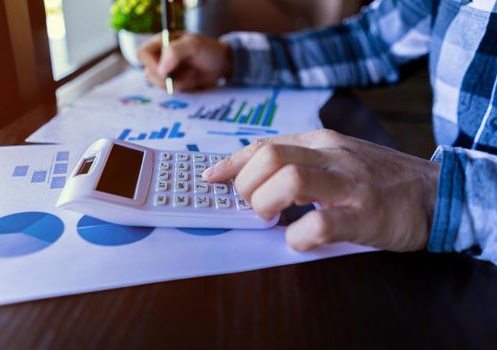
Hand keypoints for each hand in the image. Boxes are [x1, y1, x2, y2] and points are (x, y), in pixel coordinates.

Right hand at [137, 32, 232, 91]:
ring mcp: (168, 72)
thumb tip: (160, 69)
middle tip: (181, 76)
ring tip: (191, 76)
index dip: (150, 63)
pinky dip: (181, 89)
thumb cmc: (209, 50)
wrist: (224, 64)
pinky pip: (170, 91)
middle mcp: (162, 57)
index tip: (166, 70)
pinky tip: (192, 81)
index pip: (142, 53)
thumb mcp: (193, 45)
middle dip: (164, 79)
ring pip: (159, 84)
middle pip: (149, 73)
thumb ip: (174, 52)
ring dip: (174, 84)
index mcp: (162, 43)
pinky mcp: (175, 83)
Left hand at [203, 130, 439, 251]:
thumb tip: (254, 176)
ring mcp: (349, 184)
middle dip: (247, 187)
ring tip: (271, 220)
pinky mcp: (364, 215)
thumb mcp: (336, 156)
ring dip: (267, 205)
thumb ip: (300, 161)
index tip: (211, 178)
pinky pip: (320, 223)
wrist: (432, 191)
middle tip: (254, 208)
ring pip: (290, 181)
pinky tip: (299, 239)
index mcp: (322, 142)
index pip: (265, 145)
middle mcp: (332, 156)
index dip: (232, 162)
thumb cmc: (377, 177)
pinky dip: (299, 236)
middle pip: (270, 159)